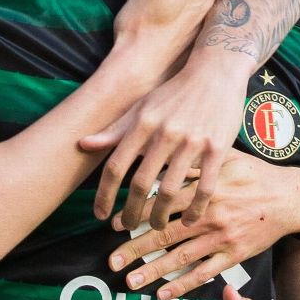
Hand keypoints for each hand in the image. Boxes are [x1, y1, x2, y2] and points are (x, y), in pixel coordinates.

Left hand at [87, 59, 248, 228]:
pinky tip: (188, 220)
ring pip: (171, 189)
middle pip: (141, 183)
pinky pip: (205, 186)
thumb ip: (114, 130)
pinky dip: (195, 208)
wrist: (215, 72)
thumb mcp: (141, 107)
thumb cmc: (174, 93)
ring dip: (160, 215)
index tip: (101, 215)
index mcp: (142, 124)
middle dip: (131, 212)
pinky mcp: (217, 148)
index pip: (115, 166)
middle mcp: (165, 133)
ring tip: (155, 227)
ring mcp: (192, 142)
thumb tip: (82, 144)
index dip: (105, 195)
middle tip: (126, 227)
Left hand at [106, 150, 295, 295]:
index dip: (135, 216)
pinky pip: (204, 274)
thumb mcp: (225, 158)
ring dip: (153, 271)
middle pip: (164, 234)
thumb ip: (193, 163)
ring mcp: (222, 238)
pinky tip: (163, 295)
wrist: (290, 198)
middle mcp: (209, 215)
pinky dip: (183, 286)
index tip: (113, 226)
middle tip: (111, 262)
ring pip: (180, 258)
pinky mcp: (234, 255)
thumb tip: (160, 162)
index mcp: (204, 189)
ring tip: (130, 282)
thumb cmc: (255, 174)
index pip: (161, 204)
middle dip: (135, 249)